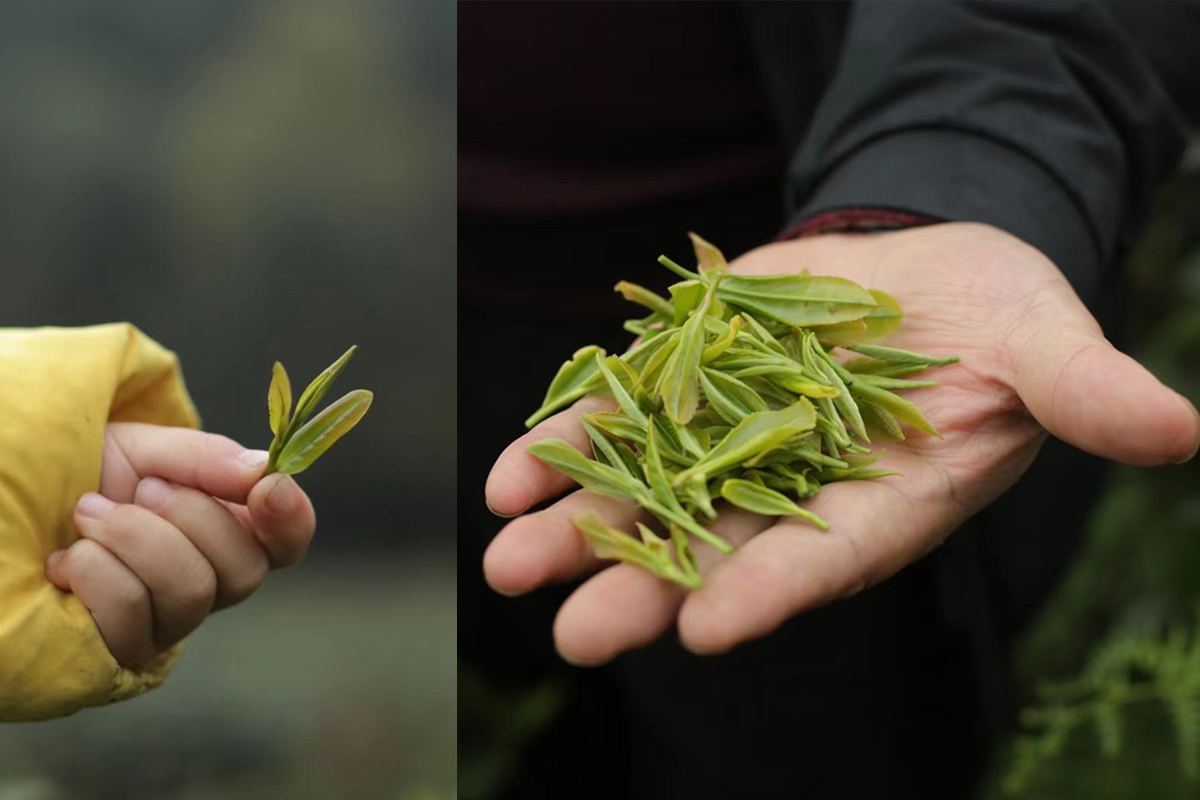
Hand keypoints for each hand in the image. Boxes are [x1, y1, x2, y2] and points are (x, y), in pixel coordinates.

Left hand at [45, 422, 315, 667]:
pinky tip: (66, 562)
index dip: (290, 519)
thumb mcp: (144, 449)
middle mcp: (207, 585)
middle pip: (245, 570)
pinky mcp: (120, 654)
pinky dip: (94, 571)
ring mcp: (166, 626)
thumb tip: (262, 471)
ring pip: (191, 590)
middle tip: (140, 488)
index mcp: (225, 532)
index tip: (268, 487)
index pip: (286, 542)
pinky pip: (131, 614)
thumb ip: (204, 458)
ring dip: (134, 536)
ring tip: (88, 512)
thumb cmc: (81, 475)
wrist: (10, 506)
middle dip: (191, 516)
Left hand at [483, 222, 1199, 664]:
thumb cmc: (1000, 317)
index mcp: (880, 502)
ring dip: (578, 527)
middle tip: (577, 635)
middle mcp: (793, 485)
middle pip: (711, 548)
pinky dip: (566, 445)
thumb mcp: (1046, 344)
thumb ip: (1082, 392)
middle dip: (643, 591)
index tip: (711, 629)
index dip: (772, 590)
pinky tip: (514, 475)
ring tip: (512, 556)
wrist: (923, 267)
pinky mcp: (686, 379)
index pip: (824, 558)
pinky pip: (618, 419)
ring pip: (645, 495)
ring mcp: (727, 435)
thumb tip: (1176, 431)